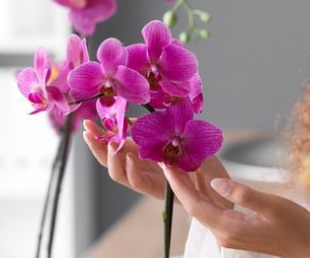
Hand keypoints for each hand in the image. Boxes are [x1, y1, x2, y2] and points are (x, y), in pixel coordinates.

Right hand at [82, 119, 231, 209]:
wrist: (220, 180)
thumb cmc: (200, 156)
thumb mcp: (176, 135)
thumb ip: (152, 130)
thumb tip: (130, 120)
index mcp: (143, 153)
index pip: (114, 145)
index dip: (101, 136)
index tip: (90, 123)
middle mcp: (142, 167)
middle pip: (110, 160)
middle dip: (97, 147)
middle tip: (88, 132)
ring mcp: (150, 179)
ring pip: (119, 174)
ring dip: (111, 160)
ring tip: (110, 145)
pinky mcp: (160, 190)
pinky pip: (140, 184)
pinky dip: (133, 172)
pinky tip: (131, 159)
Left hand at [162, 165, 309, 257]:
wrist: (308, 248)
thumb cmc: (295, 226)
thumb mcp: (271, 205)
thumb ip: (242, 193)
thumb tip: (215, 183)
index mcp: (229, 228)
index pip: (195, 205)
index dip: (178, 185)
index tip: (167, 165)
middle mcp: (224, 234)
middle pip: (195, 206)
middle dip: (181, 183)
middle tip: (170, 158)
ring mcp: (229, 234)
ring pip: (204, 208)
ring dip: (192, 187)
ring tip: (183, 164)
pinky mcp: (236, 231)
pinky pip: (214, 210)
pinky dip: (207, 194)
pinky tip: (205, 179)